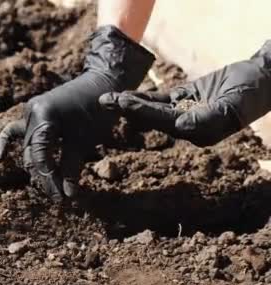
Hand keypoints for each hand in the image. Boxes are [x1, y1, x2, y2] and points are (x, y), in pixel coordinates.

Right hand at [0, 25, 154, 200]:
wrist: (102, 82)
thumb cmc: (97, 110)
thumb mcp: (85, 141)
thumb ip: (72, 167)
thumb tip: (67, 194)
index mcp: (44, 116)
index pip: (40, 155)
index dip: (49, 179)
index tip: (60, 198)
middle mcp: (31, 113)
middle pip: (32, 153)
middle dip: (45, 176)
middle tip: (59, 198)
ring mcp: (29, 113)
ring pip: (27, 147)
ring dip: (36, 167)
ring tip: (49, 187)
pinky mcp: (32, 115)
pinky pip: (15, 131)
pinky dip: (6, 144)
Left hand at [100, 41, 270, 146]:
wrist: (264, 78)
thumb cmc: (252, 93)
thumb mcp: (232, 106)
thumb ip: (208, 118)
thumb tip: (181, 127)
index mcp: (198, 132)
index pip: (164, 123)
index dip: (143, 113)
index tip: (123, 103)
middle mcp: (188, 126)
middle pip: (152, 118)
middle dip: (128, 109)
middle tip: (104, 101)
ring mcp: (185, 112)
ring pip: (152, 108)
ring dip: (130, 103)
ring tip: (107, 99)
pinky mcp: (185, 99)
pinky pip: (160, 99)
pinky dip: (143, 97)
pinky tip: (124, 95)